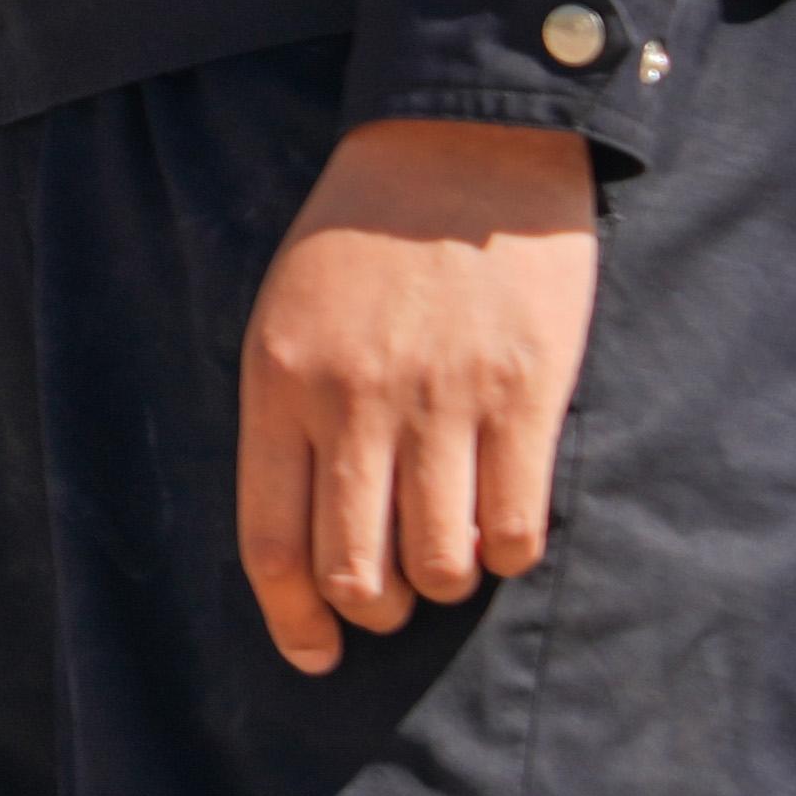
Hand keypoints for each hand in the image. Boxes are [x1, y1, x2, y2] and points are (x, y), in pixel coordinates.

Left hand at [236, 115, 598, 673]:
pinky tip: (503, 530)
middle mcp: (355, 402)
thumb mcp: (288, 311)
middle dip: (373, 612)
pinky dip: (507, 552)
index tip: (313, 653)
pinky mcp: (526, 394)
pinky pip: (515, 526)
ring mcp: (444, 401)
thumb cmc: (365, 233)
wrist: (464, 142)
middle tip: (391, 602)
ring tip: (450, 558)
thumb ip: (293, 413)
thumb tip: (309, 531)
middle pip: (354, 570)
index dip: (292, 618)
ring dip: (443, 583)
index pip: (269, 541)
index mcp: (281, 383)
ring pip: (438, 564)